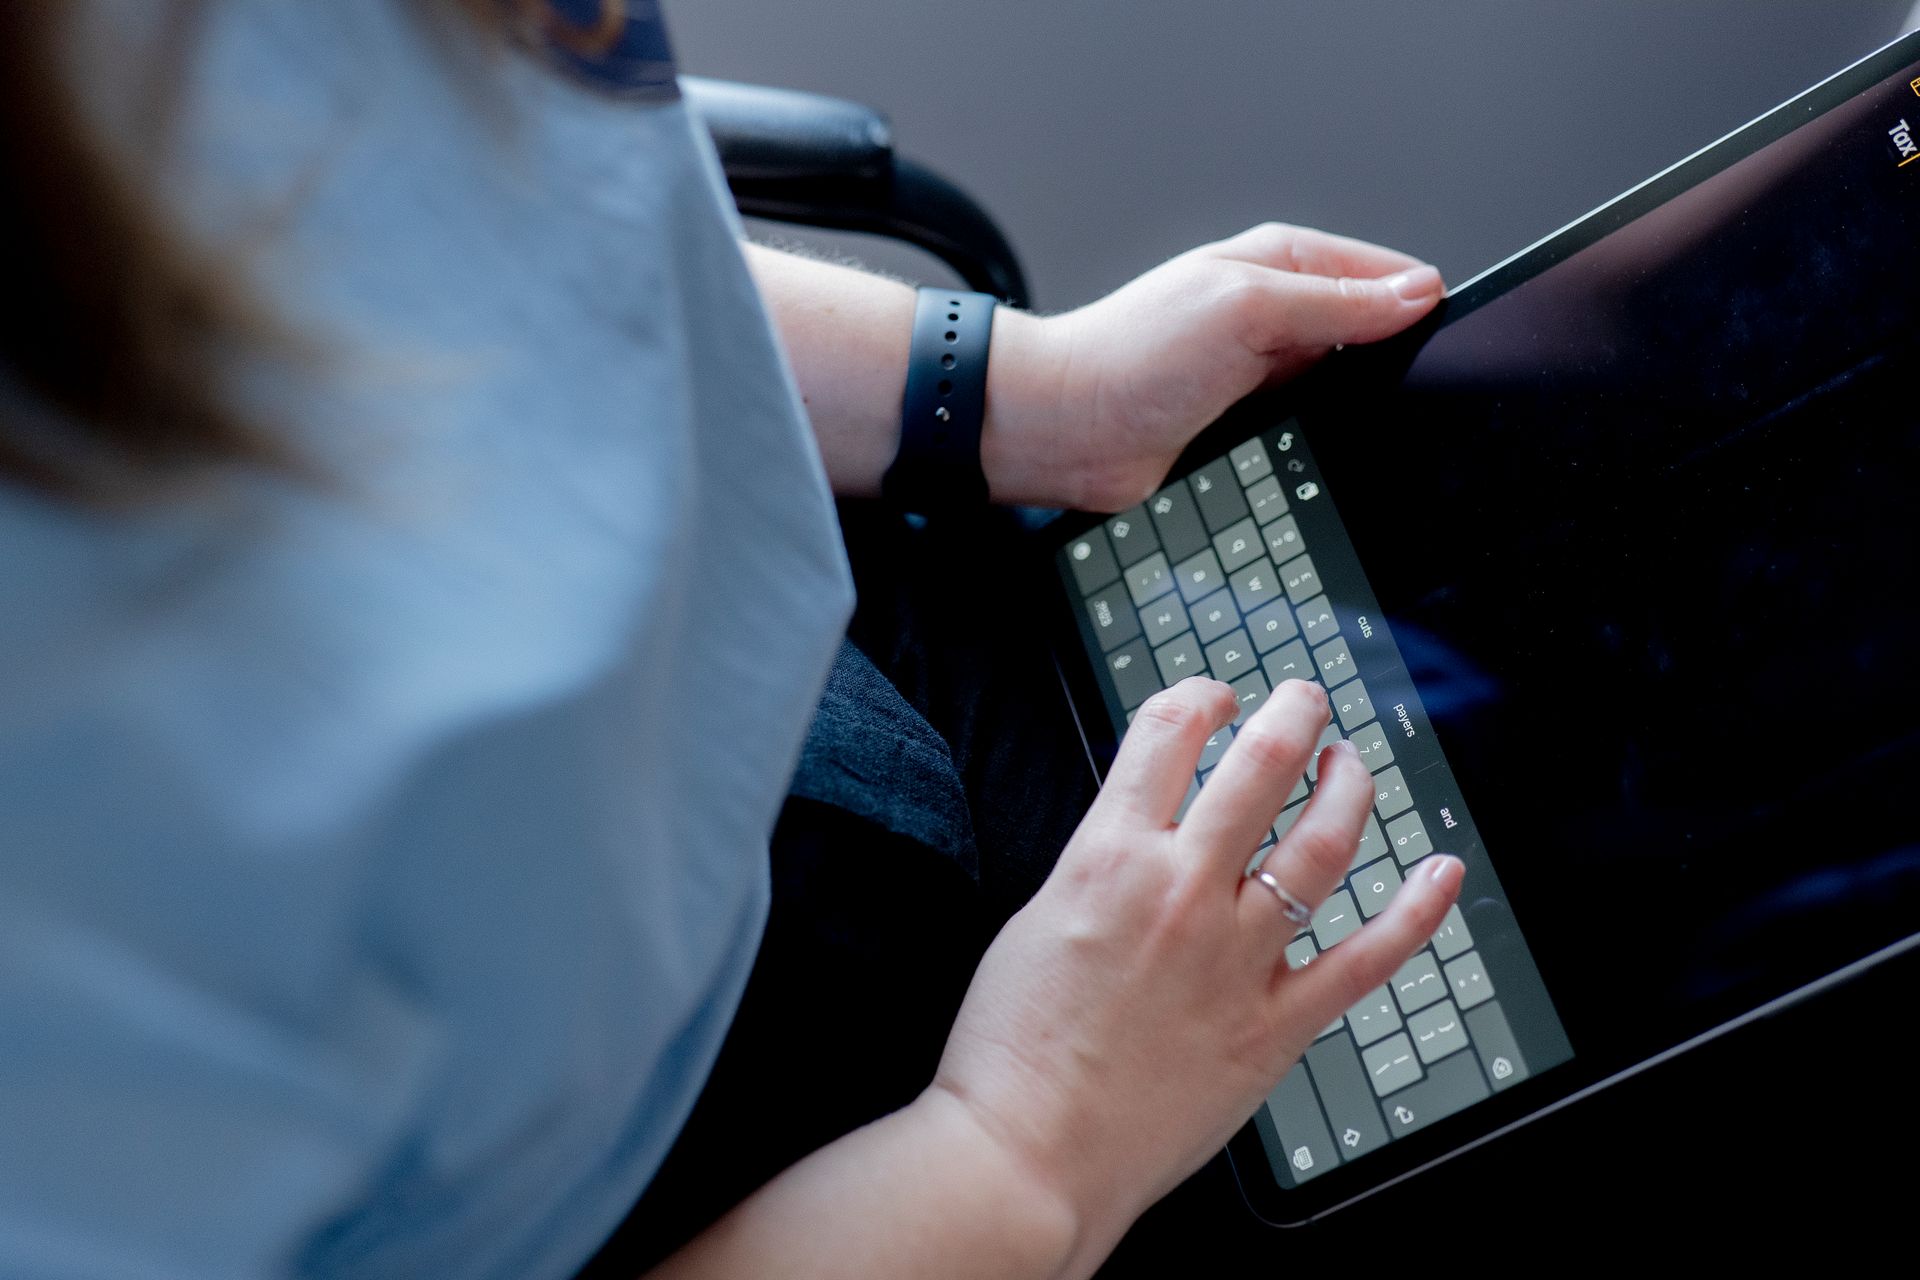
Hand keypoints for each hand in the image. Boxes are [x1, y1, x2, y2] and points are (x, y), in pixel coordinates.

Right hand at [925, 677, 1463, 1272]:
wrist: (1025, 1151)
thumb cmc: (1013, 1049)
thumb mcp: (1035, 918)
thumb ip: (1097, 868)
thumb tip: (1136, 838)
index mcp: (1109, 858)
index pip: (1167, 732)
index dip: (1200, 695)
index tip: (1214, 695)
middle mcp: (1182, 892)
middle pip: (1260, 765)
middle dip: (1293, 712)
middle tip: (1305, 699)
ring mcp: (1237, 956)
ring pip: (1322, 844)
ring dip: (1348, 787)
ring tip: (1350, 764)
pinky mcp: (1275, 1024)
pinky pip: (1368, 958)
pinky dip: (1416, 912)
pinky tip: (1440, 873)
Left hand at [982, 224, 1442, 510]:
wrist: (1067, 430)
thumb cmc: (1130, 356)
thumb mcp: (1246, 309)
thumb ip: (1334, 303)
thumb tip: (1417, 294)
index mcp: (1282, 262)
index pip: (1383, 273)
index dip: (1420, 303)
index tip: (1451, 335)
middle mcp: (1277, 312)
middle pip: (1372, 331)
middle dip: (1393, 358)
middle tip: (1410, 389)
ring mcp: (1266, 370)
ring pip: (1346, 386)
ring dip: (1356, 405)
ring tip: (1360, 422)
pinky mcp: (1252, 423)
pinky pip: (1313, 428)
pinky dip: (1324, 438)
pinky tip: (1326, 451)